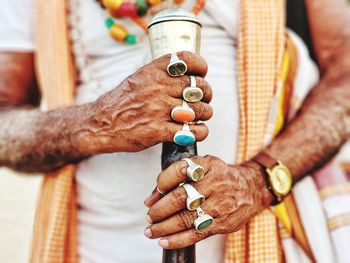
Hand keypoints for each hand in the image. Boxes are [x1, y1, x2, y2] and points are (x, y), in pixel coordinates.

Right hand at [74, 51, 212, 153]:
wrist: (101, 124)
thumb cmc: (122, 101)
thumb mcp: (138, 78)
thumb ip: (161, 74)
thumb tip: (188, 74)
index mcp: (152, 72)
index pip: (186, 60)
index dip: (200, 66)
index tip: (201, 73)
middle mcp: (156, 88)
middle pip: (197, 87)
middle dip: (207, 94)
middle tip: (204, 99)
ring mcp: (158, 110)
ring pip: (198, 110)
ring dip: (205, 114)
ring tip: (200, 116)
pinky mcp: (158, 131)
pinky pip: (191, 132)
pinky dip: (200, 132)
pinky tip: (197, 131)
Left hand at [143, 156, 272, 248]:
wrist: (250, 188)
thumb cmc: (220, 176)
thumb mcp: (203, 166)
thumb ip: (177, 177)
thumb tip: (152, 198)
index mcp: (207, 165)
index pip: (179, 170)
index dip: (162, 182)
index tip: (153, 194)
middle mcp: (215, 183)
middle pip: (180, 197)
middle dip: (159, 210)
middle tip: (150, 216)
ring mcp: (220, 204)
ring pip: (186, 219)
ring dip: (164, 227)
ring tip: (151, 231)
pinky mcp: (223, 223)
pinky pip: (196, 234)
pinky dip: (177, 240)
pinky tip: (164, 241)